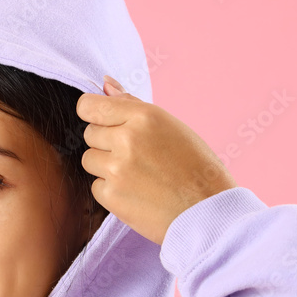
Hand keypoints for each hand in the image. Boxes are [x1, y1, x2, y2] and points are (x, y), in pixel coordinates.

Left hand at [76, 76, 237, 245]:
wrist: (207, 212)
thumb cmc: (195, 167)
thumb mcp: (171, 127)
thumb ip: (132, 105)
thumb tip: (105, 84)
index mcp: (145, 116)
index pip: (89, 106)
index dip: (92, 113)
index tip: (102, 121)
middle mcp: (127, 139)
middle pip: (89, 133)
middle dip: (105, 142)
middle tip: (135, 154)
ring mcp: (116, 168)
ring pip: (89, 159)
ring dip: (105, 166)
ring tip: (137, 174)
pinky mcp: (110, 195)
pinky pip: (96, 186)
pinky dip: (110, 189)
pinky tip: (136, 192)